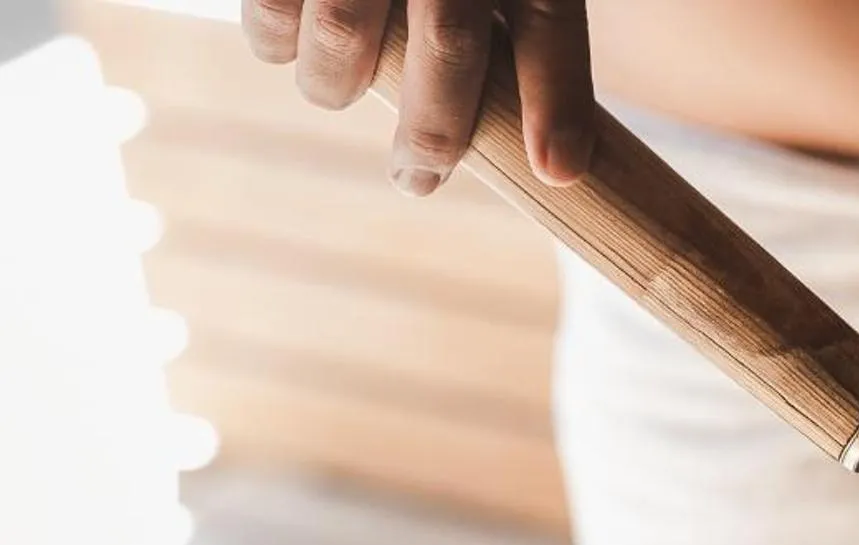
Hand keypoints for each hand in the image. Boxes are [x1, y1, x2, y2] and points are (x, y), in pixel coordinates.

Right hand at [243, 1, 594, 196]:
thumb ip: (519, 27)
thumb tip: (552, 159)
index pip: (547, 22)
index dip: (557, 103)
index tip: (554, 172)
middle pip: (449, 42)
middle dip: (435, 132)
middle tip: (418, 179)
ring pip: (342, 30)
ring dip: (334, 83)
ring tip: (334, 92)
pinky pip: (267, 4)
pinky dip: (270, 35)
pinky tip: (282, 43)